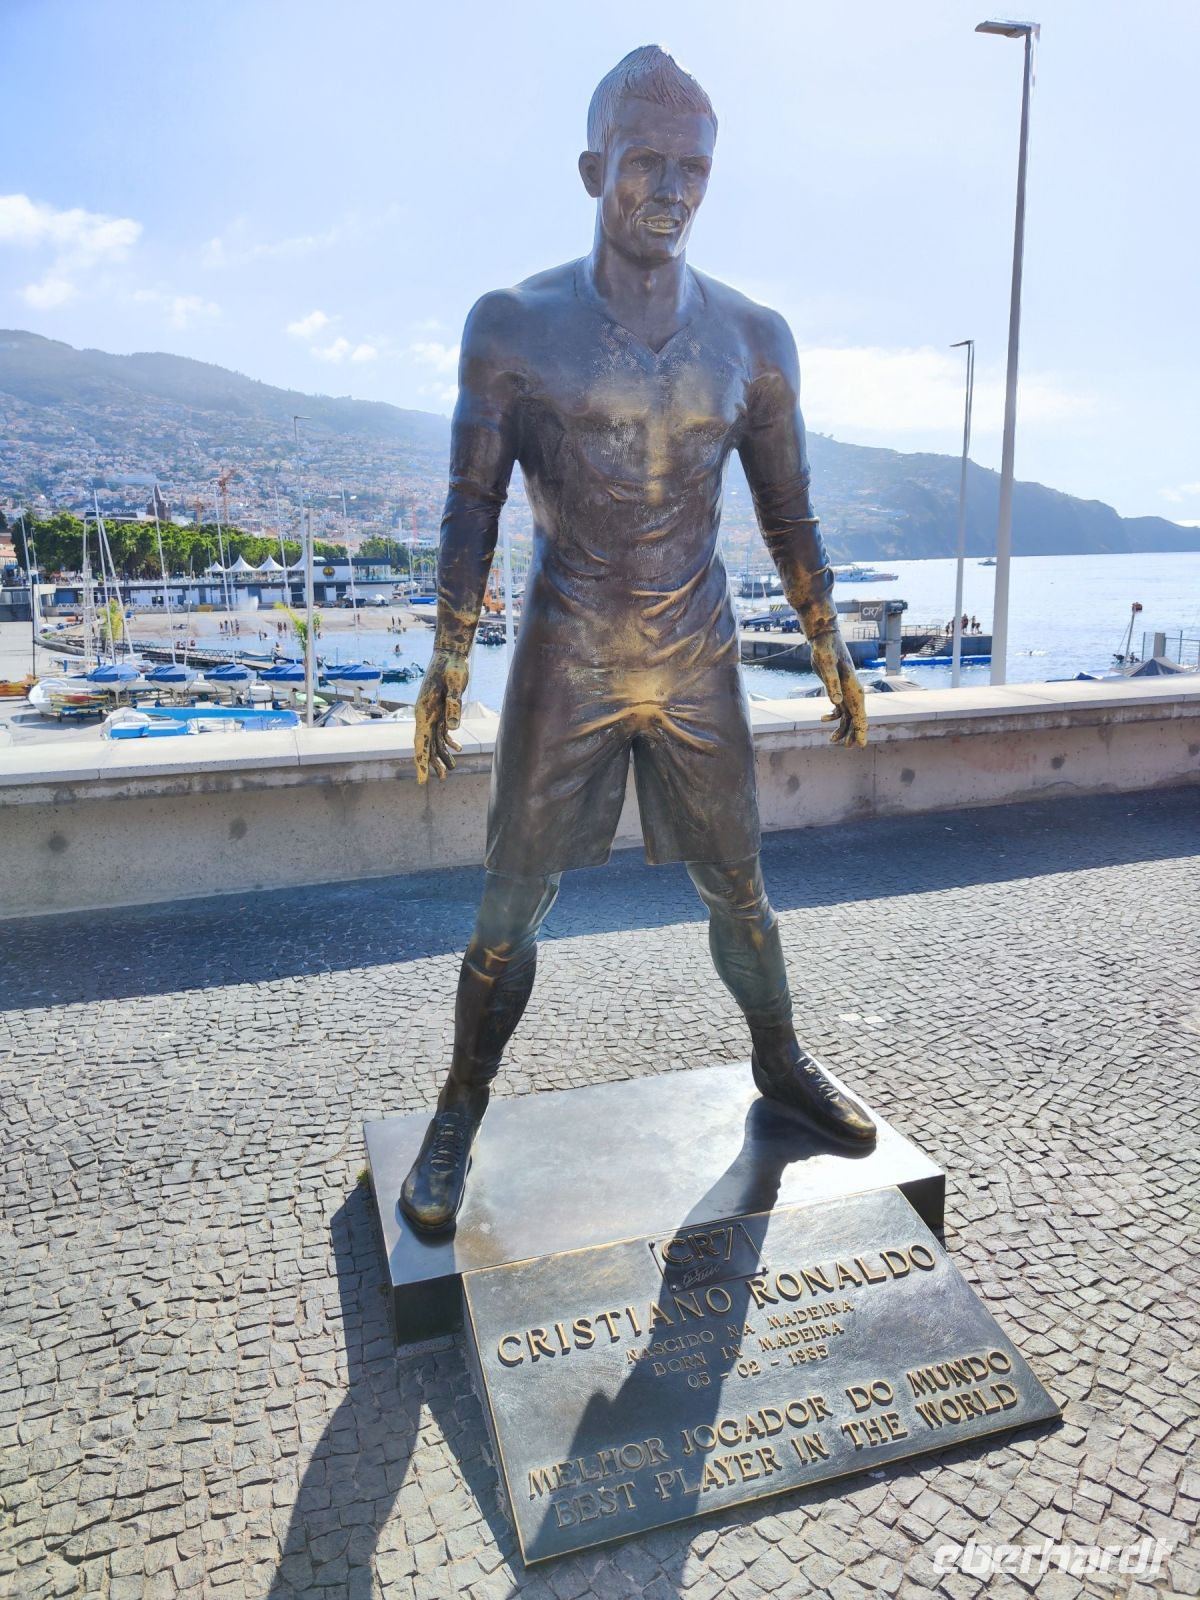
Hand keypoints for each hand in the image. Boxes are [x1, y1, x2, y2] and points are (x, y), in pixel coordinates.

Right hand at [414, 648, 469, 783]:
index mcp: (424, 712)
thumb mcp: (455, 683)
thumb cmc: (451, 666)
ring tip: (451, 771)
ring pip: (435, 740)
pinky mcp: (441, 710)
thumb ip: (454, 704)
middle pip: (426, 745)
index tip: (422, 781)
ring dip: (442, 755)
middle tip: (441, 780)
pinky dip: (448, 741)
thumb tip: (454, 729)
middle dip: (432, 764)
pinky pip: (442, 731)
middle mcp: (425, 715)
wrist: (450, 654)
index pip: (420, 742)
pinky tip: (457, 750)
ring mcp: (432, 713)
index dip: (421, 762)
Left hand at [810, 630, 867, 747]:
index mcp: (855, 691)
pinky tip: (823, 719)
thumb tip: (835, 703)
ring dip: (842, 729)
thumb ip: (831, 685)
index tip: (860, 746)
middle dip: (852, 735)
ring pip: (849, 717)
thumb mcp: (826, 667)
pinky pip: (840, 709)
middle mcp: (854, 693)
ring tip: (832, 741)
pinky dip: (834, 717)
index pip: (861, 716)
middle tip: (846, 748)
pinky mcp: (839, 690)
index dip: (861, 732)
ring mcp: (847, 692)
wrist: (824, 640)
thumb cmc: (826, 651)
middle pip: (856, 719)